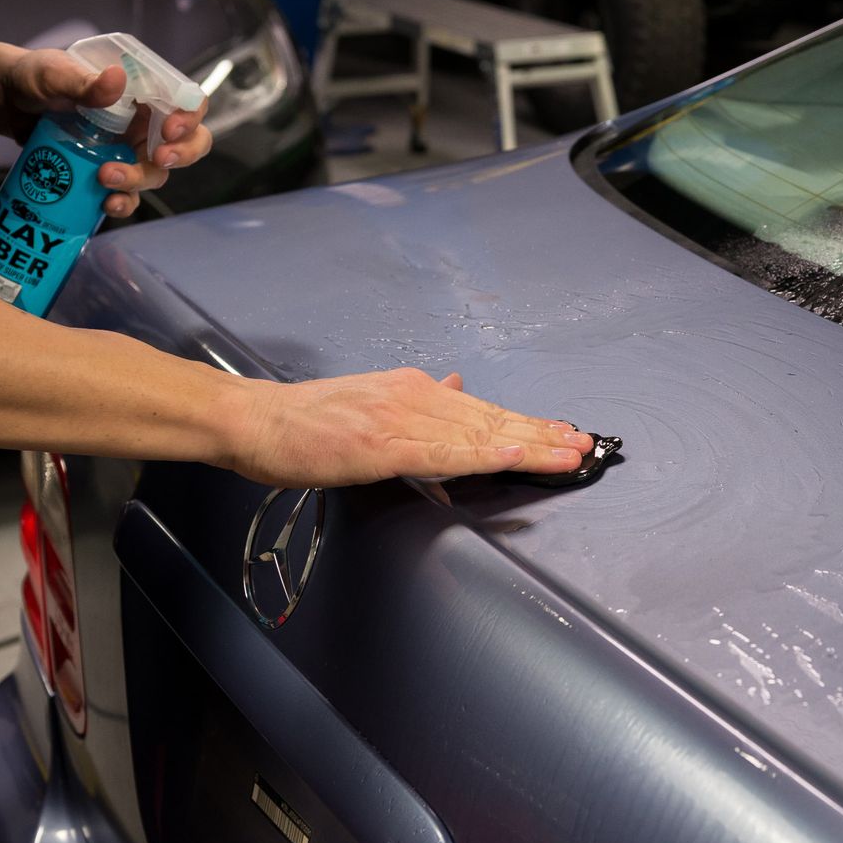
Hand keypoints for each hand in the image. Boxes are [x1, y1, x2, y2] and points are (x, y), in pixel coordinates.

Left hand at [0, 34, 212, 216]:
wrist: (3, 104)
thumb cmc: (32, 77)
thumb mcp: (52, 73)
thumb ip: (82, 80)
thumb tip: (116, 81)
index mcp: (142, 89)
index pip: (186, 100)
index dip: (190, 117)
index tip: (171, 128)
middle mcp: (144, 121)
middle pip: (188, 142)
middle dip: (182, 154)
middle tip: (159, 158)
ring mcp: (128, 149)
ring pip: (156, 172)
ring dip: (139, 179)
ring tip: (106, 178)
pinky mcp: (109, 172)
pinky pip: (128, 194)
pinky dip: (123, 202)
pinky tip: (107, 204)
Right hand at [228, 369, 596, 487]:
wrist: (255, 422)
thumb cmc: (306, 422)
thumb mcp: (371, 401)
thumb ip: (418, 399)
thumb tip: (458, 387)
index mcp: (413, 390)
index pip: (483, 411)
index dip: (528, 423)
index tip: (564, 432)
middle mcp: (415, 397)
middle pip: (492, 420)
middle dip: (543, 434)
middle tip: (586, 444)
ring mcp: (401, 420)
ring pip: (479, 434)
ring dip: (529, 444)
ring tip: (568, 452)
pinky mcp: (383, 446)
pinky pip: (445, 453)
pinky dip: (485, 454)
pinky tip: (516, 455)